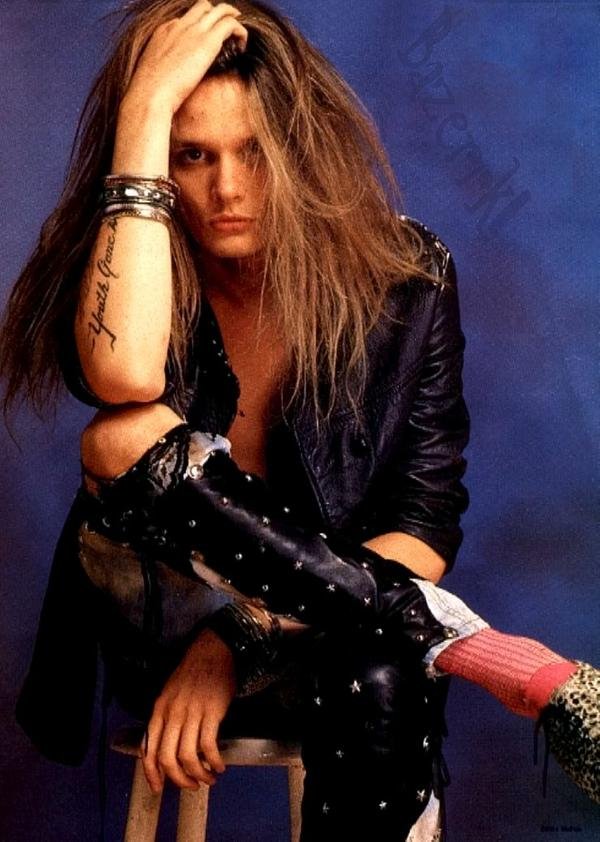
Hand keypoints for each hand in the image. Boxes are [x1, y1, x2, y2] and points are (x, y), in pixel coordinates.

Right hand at [124, 1, 247, 115]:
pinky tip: (242, 46)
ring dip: (232, 19)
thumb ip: (165, 73)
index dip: (200, 28)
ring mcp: (193, 31)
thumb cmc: (150, 94)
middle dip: (217, 15)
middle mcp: (179, 26)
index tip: (207, 43)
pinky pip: (230, 24)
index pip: (186, 20)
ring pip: (219, 10)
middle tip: (229, 27)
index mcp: (164, 33)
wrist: (151, 94)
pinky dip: (239, 31)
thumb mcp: (154, 78)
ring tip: (240, 35)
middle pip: (203, 8)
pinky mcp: (207, 41)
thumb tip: (171, 87)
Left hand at [142, 628, 236, 792]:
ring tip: (208, 778)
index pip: (148, 749)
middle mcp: (173, 713)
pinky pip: (209, 745)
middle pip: (167, 758)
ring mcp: (192, 712)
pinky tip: (219, 765)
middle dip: (178, 779)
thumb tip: (167, 745)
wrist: (214, 649)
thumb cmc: (194, 671)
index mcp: (160, 709)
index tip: (158, 787)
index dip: (151, 773)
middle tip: (190, 786)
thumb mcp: (171, 692)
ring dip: (198, 774)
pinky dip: (214, 761)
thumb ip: (166, 717)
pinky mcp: (212, 711)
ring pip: (188, 756)